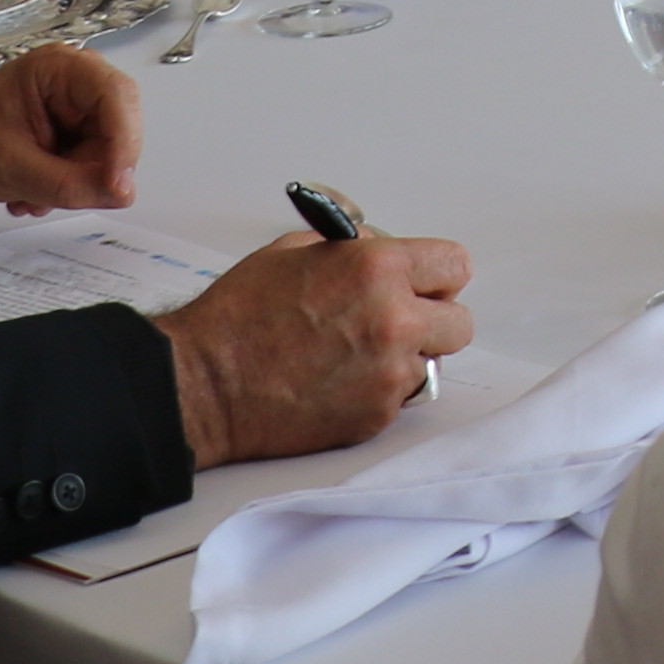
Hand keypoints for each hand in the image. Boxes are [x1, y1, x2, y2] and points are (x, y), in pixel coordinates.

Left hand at [0, 42, 140, 215]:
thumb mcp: (12, 167)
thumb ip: (68, 184)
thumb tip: (123, 194)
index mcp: (61, 69)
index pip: (116, 95)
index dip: (124, 141)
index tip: (116, 186)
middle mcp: (80, 82)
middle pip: (119, 128)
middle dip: (92, 170)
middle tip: (57, 195)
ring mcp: (81, 107)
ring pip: (108, 154)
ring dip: (74, 184)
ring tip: (30, 194)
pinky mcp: (79, 130)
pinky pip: (95, 164)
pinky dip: (68, 185)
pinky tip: (33, 189)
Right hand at [157, 229, 473, 466]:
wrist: (204, 385)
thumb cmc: (238, 318)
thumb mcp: (294, 252)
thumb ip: (353, 248)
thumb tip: (382, 248)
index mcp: (377, 270)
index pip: (454, 266)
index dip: (437, 274)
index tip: (424, 282)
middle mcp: (394, 321)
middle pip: (459, 322)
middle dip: (432, 318)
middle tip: (397, 320)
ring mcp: (388, 374)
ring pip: (430, 362)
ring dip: (405, 356)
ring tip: (357, 354)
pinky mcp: (376, 416)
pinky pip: (400, 396)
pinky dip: (379, 389)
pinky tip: (339, 380)